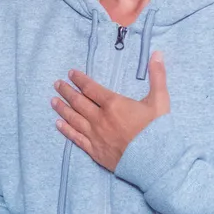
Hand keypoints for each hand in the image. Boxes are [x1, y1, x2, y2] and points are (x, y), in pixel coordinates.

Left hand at [52, 51, 169, 171]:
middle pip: (78, 102)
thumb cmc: (157, 130)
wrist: (155, 160)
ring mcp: (95, 135)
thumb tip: (157, 53)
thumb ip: (157, 75)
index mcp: (113, 104)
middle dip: (66, 91)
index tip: (71, 73)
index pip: (90, 88)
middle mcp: (100, 118)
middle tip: (57, 84)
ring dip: (62, 109)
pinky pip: (76, 138)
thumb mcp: (160, 100)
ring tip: (52, 101)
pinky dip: (66, 130)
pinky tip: (58, 124)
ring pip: (73, 119)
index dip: (79, 79)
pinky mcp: (95, 151)